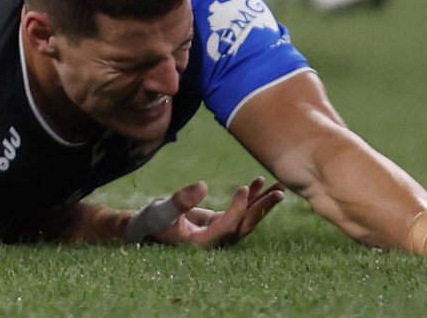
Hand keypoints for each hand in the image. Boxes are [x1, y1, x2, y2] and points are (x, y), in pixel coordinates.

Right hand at [146, 179, 284, 248]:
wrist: (146, 228)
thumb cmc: (152, 221)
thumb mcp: (162, 210)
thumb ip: (182, 200)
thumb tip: (203, 186)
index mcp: (202, 243)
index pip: (227, 227)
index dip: (238, 210)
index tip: (244, 189)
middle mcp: (215, 241)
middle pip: (244, 226)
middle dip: (262, 209)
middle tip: (280, 193)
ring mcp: (219, 232)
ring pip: (246, 219)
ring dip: (262, 203)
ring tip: (278, 187)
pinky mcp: (218, 222)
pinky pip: (239, 211)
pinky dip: (250, 198)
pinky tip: (258, 183)